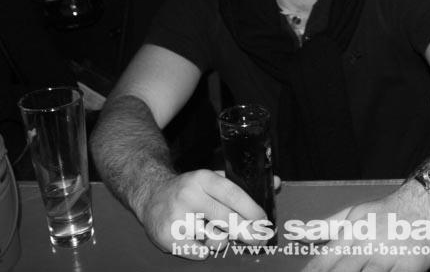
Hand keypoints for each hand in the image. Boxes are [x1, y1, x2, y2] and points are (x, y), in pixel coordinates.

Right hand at [132, 169, 269, 259]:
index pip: (232, 193)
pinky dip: (204, 250)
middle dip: (247, 232)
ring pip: (215, 239)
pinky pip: (200, 253)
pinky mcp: (168, 237)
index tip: (264, 221)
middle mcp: (189, 195)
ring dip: (221, 240)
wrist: (151, 194)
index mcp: (203, 178)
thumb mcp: (212, 180)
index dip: (251, 209)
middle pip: (226, 220)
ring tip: (213, 231)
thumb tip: (276, 183)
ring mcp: (177, 216)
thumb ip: (241, 184)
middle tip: (258, 239)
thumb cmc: (190, 189)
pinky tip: (196, 238)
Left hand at [303, 179, 429, 271]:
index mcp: (350, 233)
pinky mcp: (408, 267)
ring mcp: (387, 257)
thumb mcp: (352, 214)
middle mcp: (366, 245)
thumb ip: (324, 227)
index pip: (324, 260)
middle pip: (342, 271)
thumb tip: (298, 233)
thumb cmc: (383, 211)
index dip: (313, 271)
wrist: (421, 203)